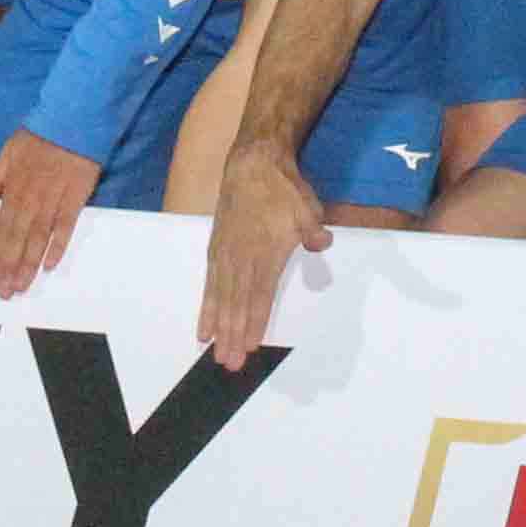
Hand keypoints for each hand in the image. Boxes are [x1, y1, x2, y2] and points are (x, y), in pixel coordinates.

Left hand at [0, 130, 102, 297]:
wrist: (71, 120)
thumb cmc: (38, 136)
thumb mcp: (7, 153)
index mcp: (13, 189)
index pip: (1, 229)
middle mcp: (31, 199)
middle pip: (17, 239)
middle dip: (10, 268)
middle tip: (5, 292)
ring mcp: (53, 200)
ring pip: (38, 238)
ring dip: (29, 264)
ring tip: (22, 285)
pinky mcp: (75, 198)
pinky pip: (65, 227)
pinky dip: (58, 246)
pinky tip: (49, 264)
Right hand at [198, 137, 332, 370]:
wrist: (252, 163)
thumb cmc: (282, 189)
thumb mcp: (307, 209)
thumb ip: (312, 231)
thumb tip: (322, 243)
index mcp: (265, 252)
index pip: (259, 294)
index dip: (254, 321)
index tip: (249, 346)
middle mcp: (241, 257)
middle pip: (236, 303)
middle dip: (232, 335)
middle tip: (229, 363)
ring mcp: (226, 254)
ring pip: (220, 298)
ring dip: (218, 327)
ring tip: (214, 352)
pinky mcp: (216, 250)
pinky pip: (209, 284)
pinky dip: (206, 307)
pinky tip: (203, 327)